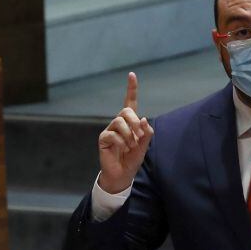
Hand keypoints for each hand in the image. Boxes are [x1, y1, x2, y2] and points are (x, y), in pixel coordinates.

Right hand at [98, 72, 153, 193]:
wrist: (122, 174)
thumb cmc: (132, 159)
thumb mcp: (144, 146)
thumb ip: (147, 133)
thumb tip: (143, 119)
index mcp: (130, 122)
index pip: (130, 102)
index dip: (131, 89)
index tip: (132, 75)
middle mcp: (119, 123)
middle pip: (125, 111)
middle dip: (134, 122)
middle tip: (139, 135)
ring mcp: (110, 130)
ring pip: (119, 122)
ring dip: (129, 135)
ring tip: (131, 146)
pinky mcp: (103, 139)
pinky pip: (113, 134)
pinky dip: (122, 142)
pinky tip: (122, 149)